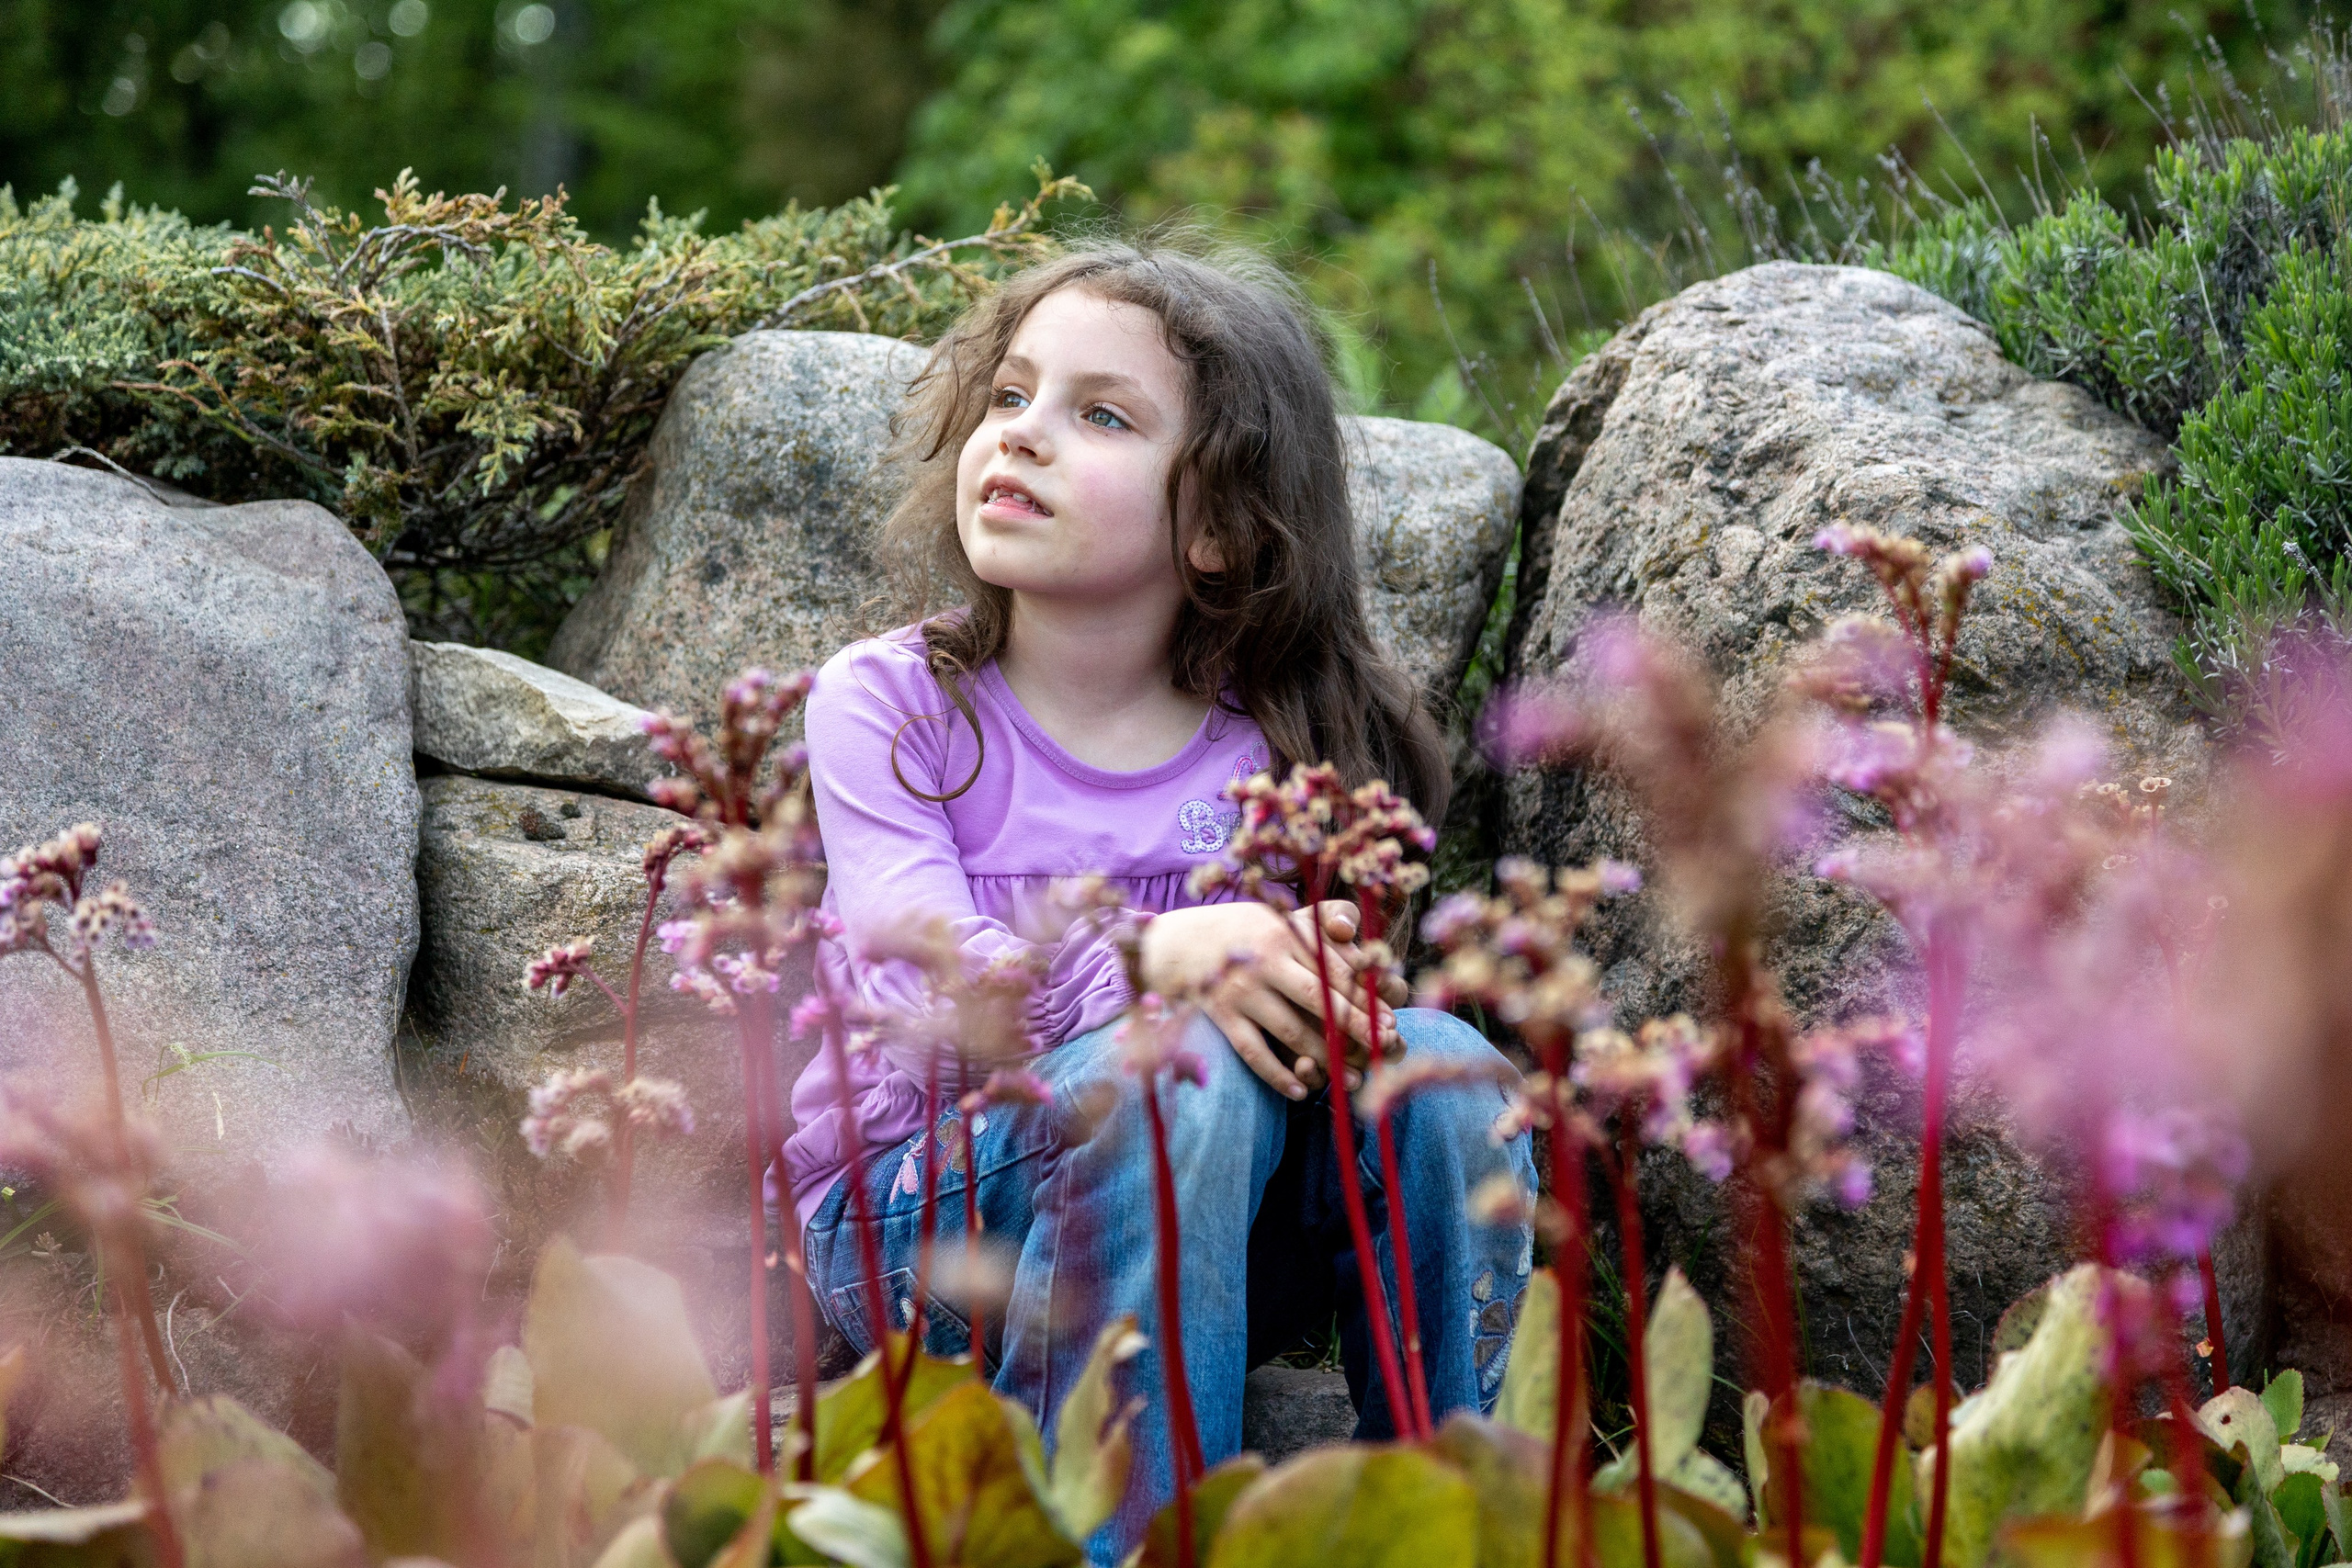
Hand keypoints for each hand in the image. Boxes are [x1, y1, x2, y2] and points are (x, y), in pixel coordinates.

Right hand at [1139, 900, 1408, 1100]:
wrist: (1175, 943)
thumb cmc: (1241, 930)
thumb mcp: (1277, 915)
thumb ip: (1320, 919)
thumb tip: (1352, 930)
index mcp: (1285, 934)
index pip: (1335, 969)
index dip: (1366, 996)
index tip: (1390, 1019)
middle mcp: (1264, 962)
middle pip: (1319, 999)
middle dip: (1355, 1026)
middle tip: (1382, 1048)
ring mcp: (1240, 991)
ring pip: (1290, 1031)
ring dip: (1323, 1057)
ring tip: (1351, 1076)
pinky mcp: (1220, 1016)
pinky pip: (1253, 1052)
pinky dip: (1277, 1075)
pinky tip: (1299, 1091)